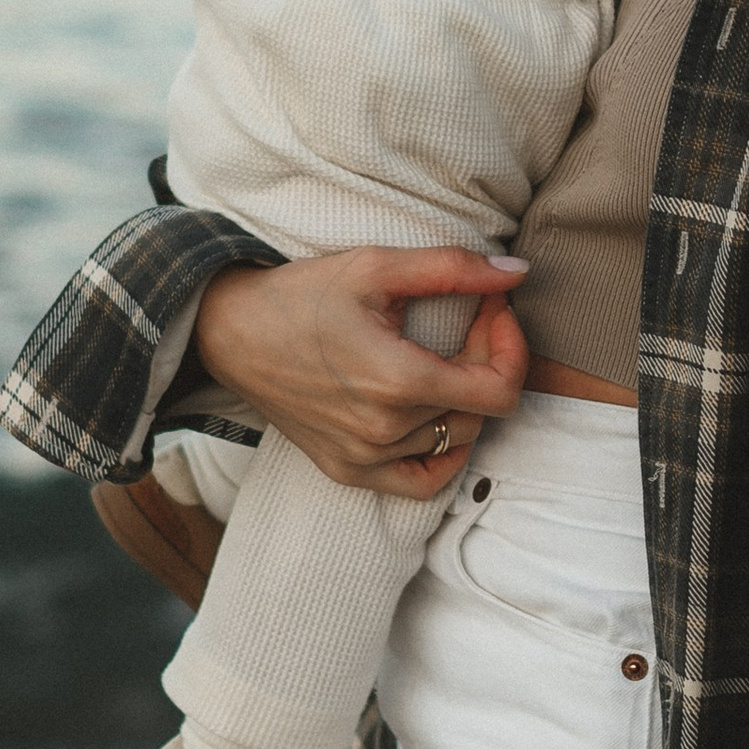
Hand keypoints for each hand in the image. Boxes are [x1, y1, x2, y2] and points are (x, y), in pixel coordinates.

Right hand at [194, 248, 531, 498]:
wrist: (230, 332)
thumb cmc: (302, 294)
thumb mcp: (378, 266)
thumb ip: (454, 270)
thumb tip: (518, 274)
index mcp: (397, 382)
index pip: (501, 392)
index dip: (512, 347)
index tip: (493, 310)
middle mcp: (384, 431)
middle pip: (481, 412)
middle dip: (487, 359)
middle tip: (467, 318)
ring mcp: (364, 458)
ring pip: (455, 442)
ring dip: (463, 399)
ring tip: (442, 355)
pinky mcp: (347, 471)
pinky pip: (421, 482)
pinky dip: (441, 453)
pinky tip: (435, 416)